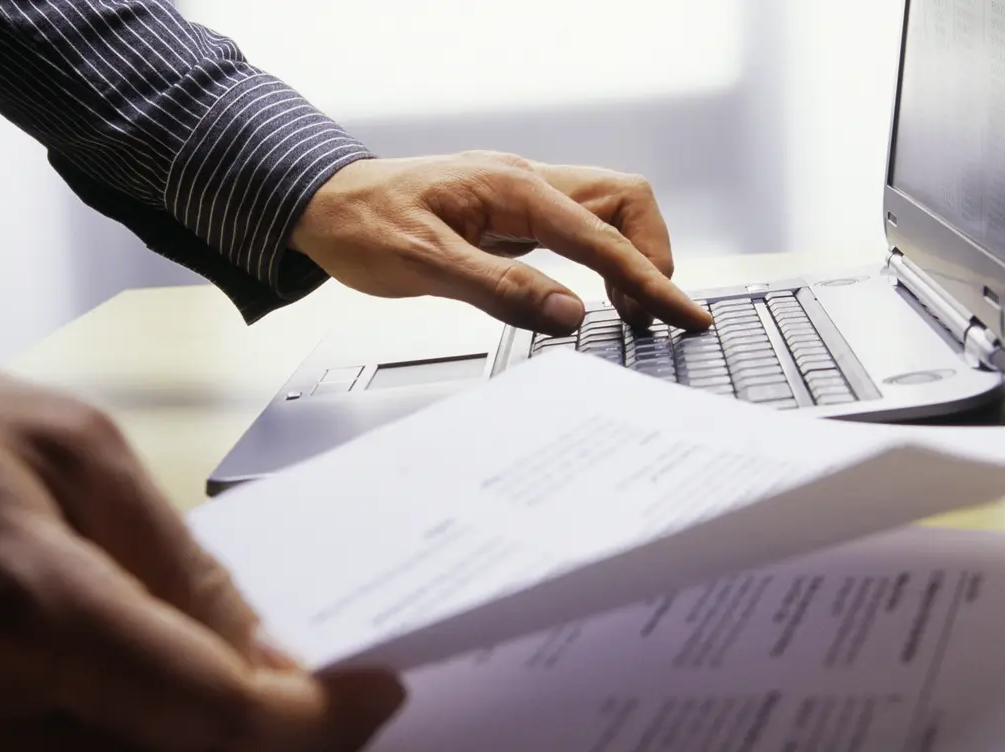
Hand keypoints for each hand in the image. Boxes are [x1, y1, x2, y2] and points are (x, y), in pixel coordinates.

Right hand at [0, 364, 403, 751]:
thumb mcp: (72, 449)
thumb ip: (176, 560)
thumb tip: (266, 652)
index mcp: (32, 612)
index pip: (220, 723)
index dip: (316, 724)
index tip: (375, 698)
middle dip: (273, 733)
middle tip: (325, 682)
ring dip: (210, 735)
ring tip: (255, 671)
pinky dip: (144, 733)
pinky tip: (165, 675)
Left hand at [290, 151, 713, 335]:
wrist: (320, 203)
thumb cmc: (361, 225)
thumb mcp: (424, 264)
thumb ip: (500, 289)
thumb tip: (570, 314)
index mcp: (512, 189)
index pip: (603, 236)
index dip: (650, 280)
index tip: (684, 315)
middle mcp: (527, 183)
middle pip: (625, 202)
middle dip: (651, 255)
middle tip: (654, 313)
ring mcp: (521, 196)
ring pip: (607, 211)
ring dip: (629, 257)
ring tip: (632, 311)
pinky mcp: (511, 214)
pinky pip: (578, 228)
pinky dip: (601, 259)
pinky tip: (592, 293)